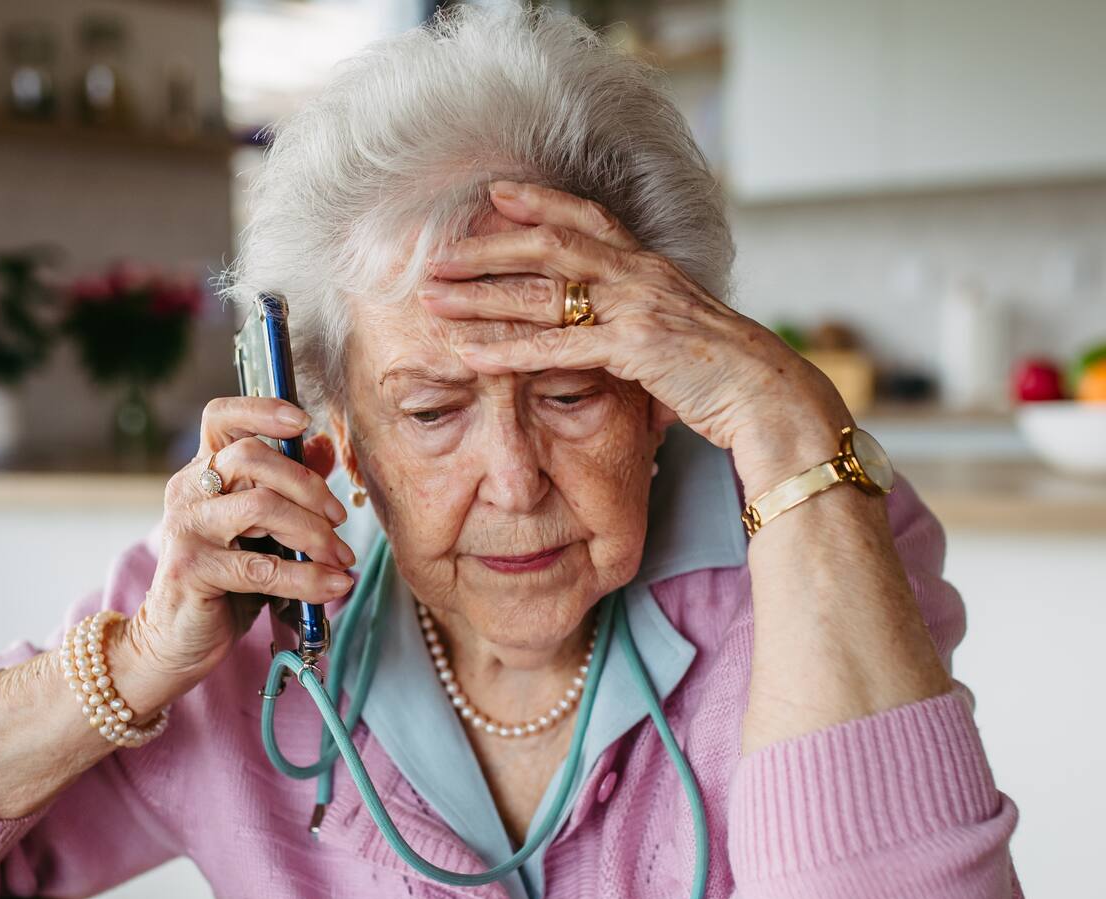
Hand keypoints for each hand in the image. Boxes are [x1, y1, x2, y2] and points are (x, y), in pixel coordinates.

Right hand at [118, 396, 355, 716]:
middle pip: (252, 457)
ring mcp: (187, 529)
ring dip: (313, 532)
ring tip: (339, 557)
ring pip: (261, 506)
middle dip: (308, 485)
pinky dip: (308, 578)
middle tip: (339, 519)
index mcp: (203, 474)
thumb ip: (288, 489)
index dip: (261, 410)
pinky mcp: (192, 570)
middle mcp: (189, 493)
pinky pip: (262, 568)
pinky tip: (333, 586)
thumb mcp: (261, 531)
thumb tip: (324, 447)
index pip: (221, 418)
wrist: (175, 641)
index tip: (302, 421)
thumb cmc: (224, 582)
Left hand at [417, 179, 851, 497]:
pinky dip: (508, 349)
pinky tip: (471, 353)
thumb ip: (643, 324)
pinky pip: (557, 345)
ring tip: (434, 301)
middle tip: (439, 256)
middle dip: (488, 249)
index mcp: (652, 268)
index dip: (541, 203)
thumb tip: (615, 337)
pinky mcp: (635, 348)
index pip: (589, 220)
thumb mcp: (681, 334)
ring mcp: (637, 307)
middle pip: (550, 246)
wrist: (771, 397)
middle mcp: (641, 276)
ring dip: (482, 295)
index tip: (497, 195)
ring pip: (544, 291)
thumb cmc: (728, 375)